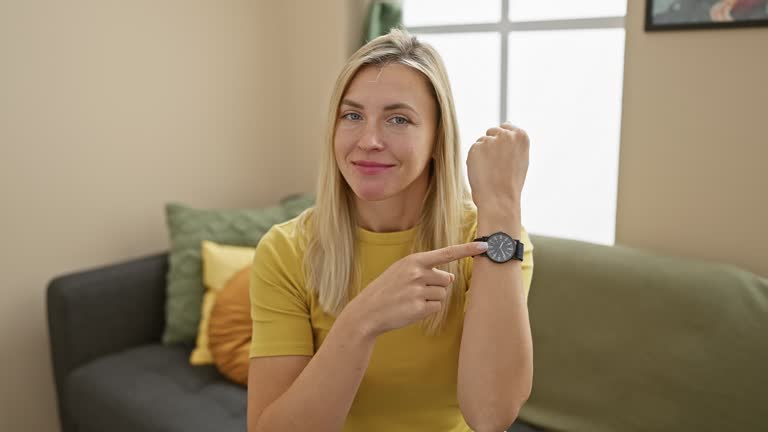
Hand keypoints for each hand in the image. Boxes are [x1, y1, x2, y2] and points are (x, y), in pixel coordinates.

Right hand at [345, 241, 488, 337]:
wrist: (368, 311)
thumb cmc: (387, 290)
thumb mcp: (401, 271)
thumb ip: (425, 269)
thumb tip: (450, 277)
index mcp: (414, 260)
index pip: (447, 253)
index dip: (468, 250)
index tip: (486, 246)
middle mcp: (418, 273)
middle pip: (447, 279)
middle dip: (437, 286)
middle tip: (415, 291)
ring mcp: (418, 290)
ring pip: (443, 294)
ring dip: (432, 299)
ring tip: (411, 300)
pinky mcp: (419, 308)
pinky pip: (437, 307)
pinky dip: (428, 310)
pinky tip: (411, 309)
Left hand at [466, 122, 529, 208]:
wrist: (500, 199)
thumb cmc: (511, 182)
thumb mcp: (520, 158)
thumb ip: (513, 140)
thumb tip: (506, 122)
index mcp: (521, 136)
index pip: (506, 126)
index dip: (503, 143)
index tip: (505, 157)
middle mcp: (507, 134)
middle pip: (492, 131)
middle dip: (491, 145)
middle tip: (497, 166)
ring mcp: (490, 140)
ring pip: (481, 141)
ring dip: (482, 153)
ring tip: (490, 171)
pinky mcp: (476, 147)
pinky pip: (472, 150)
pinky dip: (473, 160)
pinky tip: (482, 172)